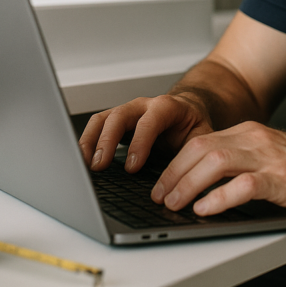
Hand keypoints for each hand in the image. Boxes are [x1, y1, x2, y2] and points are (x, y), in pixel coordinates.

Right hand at [79, 93, 213, 172]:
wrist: (187, 110)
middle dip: (107, 141)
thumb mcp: (202, 137)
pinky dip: (87, 142)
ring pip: (103, 119)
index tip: (132, 167)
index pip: (150, 121)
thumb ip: (194, 154)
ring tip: (85, 165)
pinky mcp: (115, 120)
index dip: (139, 143)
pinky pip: (97, 126)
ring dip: (91, 141)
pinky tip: (83, 160)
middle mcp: (143, 105)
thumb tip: (188, 181)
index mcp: (167, 107)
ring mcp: (127, 111)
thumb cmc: (193, 125)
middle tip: (100, 165)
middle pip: (119, 116)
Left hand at [151, 121, 285, 215]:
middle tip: (159, 195)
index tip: (161, 182)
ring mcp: (269, 158)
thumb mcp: (269, 156)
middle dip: (173, 173)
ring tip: (175, 203)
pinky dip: (218, 198)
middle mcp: (255, 139)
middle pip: (200, 148)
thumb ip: (240, 161)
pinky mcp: (282, 179)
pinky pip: (242, 185)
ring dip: (188, 184)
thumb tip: (202, 181)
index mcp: (249, 132)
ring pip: (214, 162)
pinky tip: (205, 209)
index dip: (175, 163)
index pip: (200, 141)